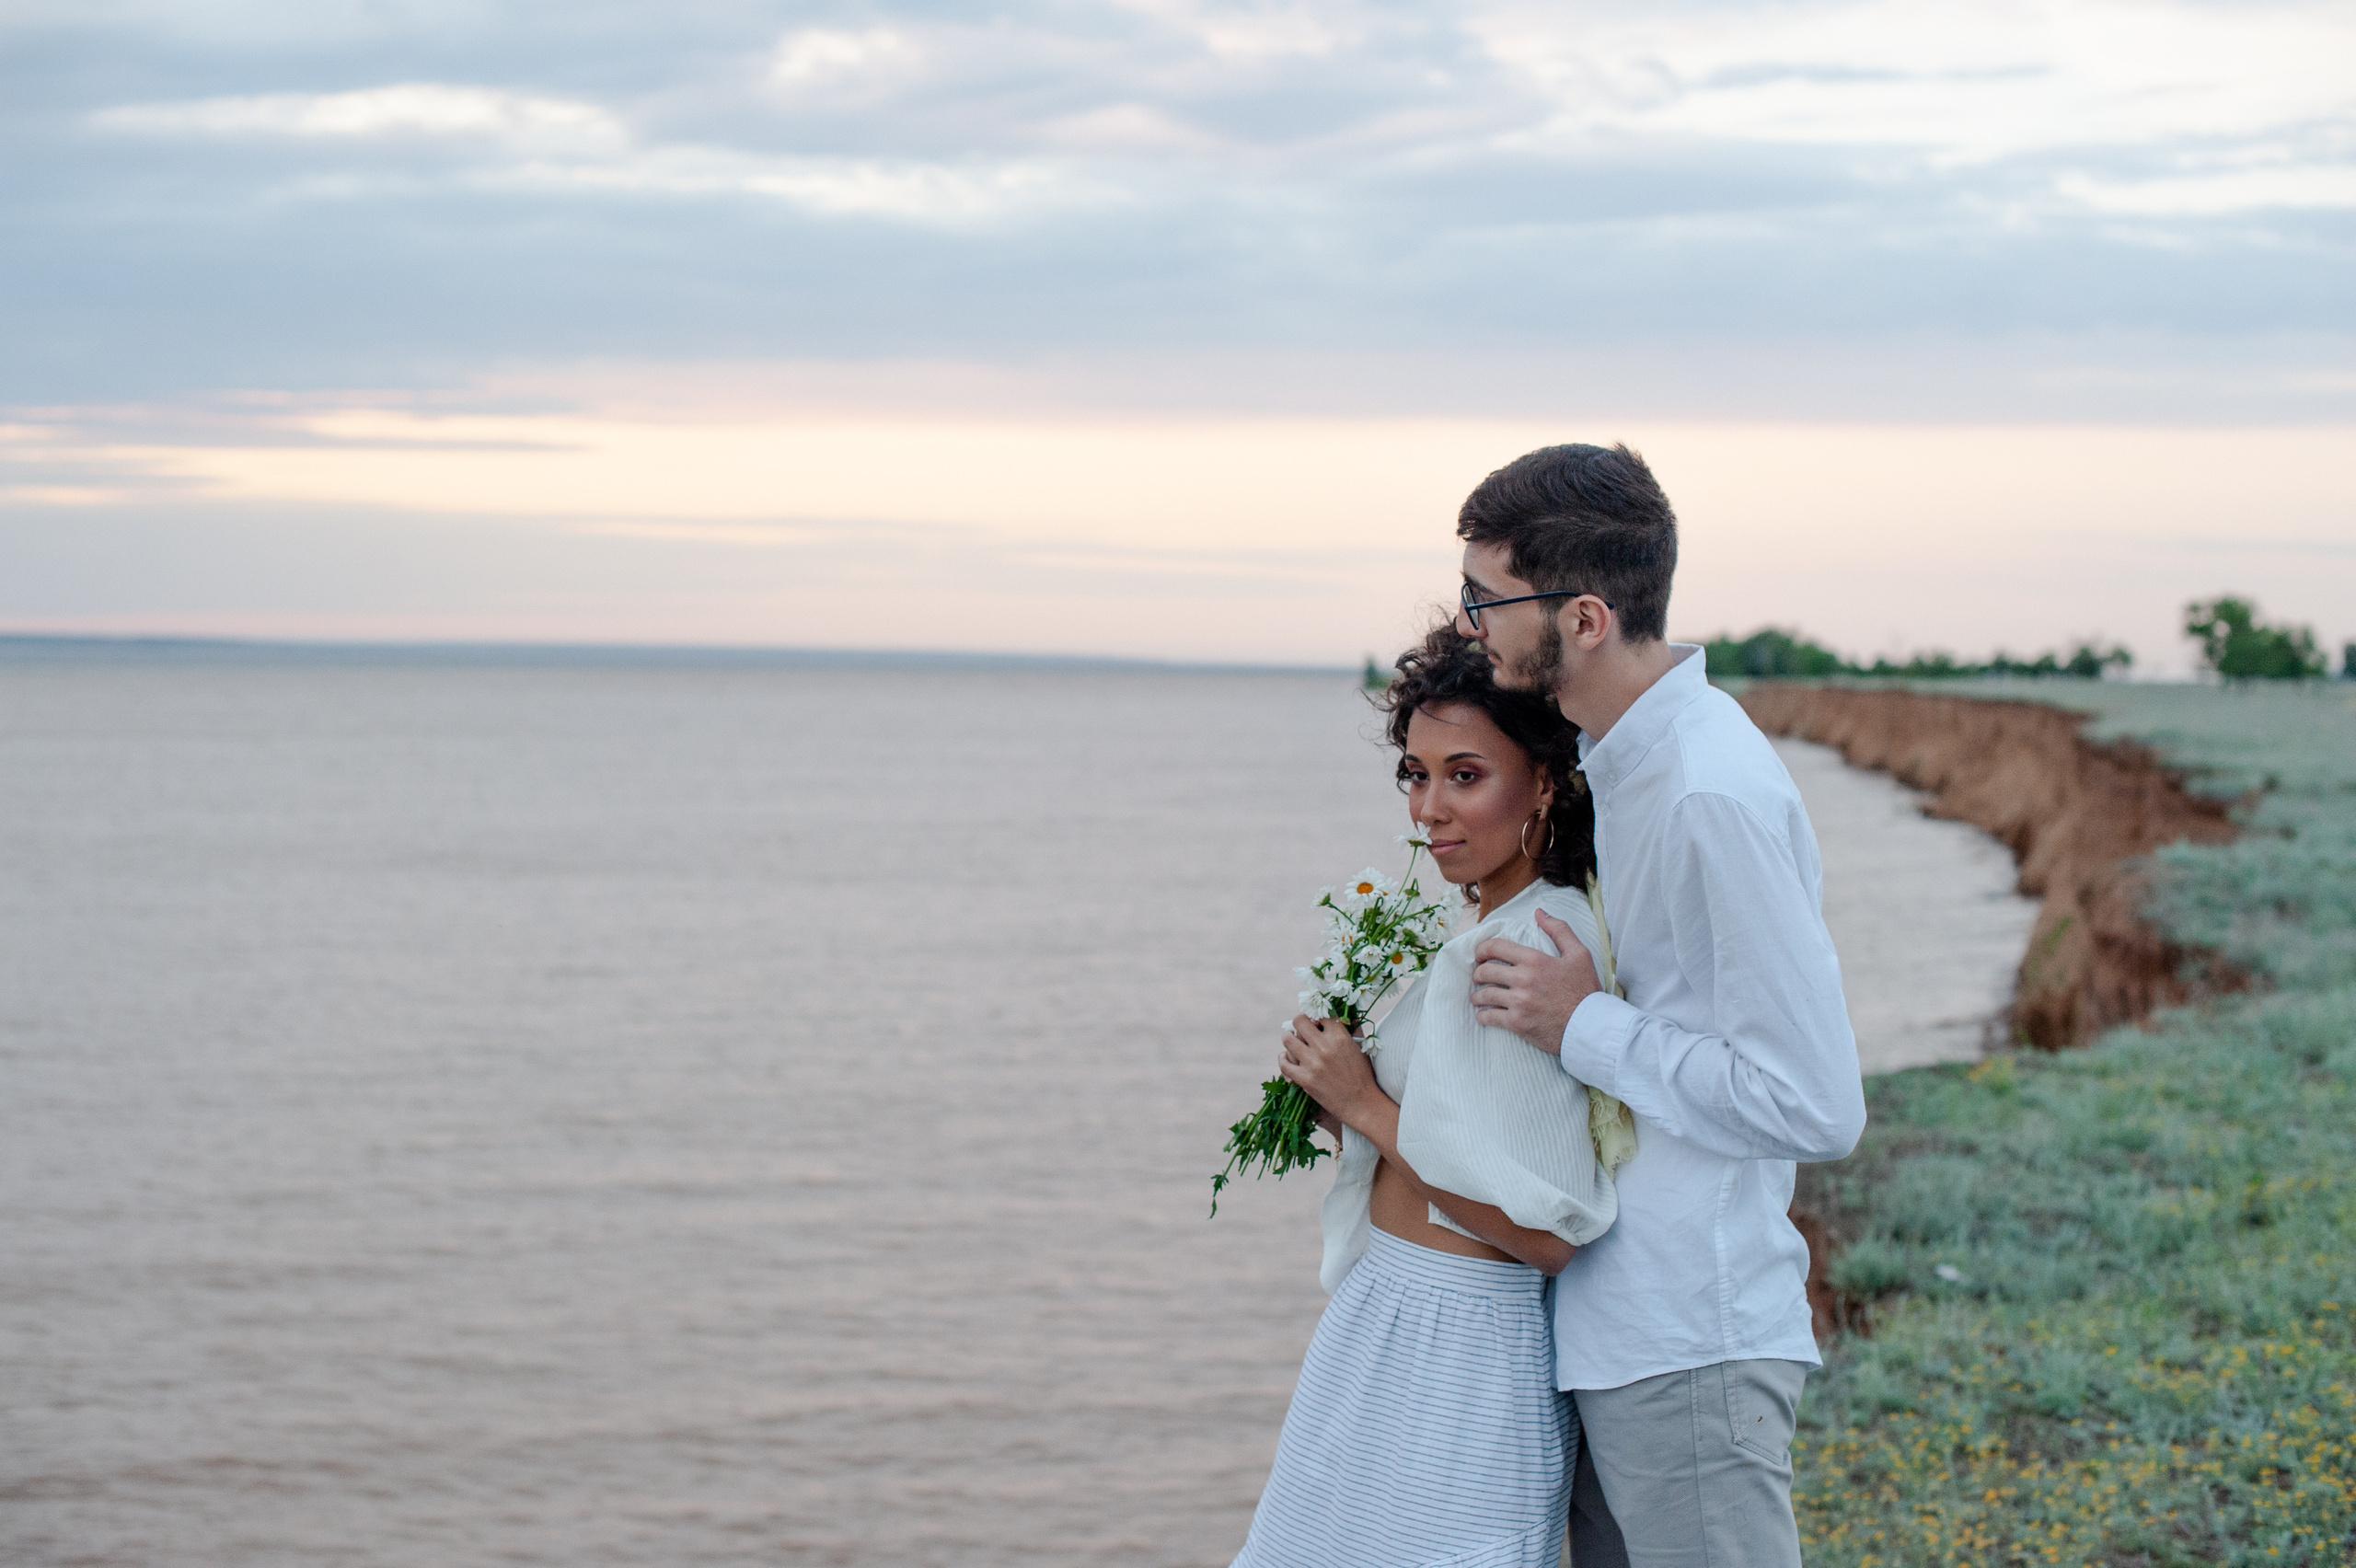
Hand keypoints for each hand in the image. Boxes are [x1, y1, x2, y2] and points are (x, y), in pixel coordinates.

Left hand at [1279, 1015, 1383, 1132]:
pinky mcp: (1305, 1080)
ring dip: (1287, 1037)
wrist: (1362, 1103)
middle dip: (1299, 1021)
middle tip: (1300, 1027)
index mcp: (1339, 1036)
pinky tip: (1285, 1057)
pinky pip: (1284, 1064)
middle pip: (1299, 1021)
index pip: (1320, 1014)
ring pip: (1287, 1039)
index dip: (1316, 1015)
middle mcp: (1324, 1047)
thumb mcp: (1360, 1047)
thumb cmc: (1363, 1074)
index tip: (1315, 1020)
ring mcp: (1313, 1063)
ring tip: (1289, 1038)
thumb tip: (1342, 1014)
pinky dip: (1282, 1059)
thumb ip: (1350, 1029)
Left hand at [1471, 908, 1600, 1054]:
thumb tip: (1539, 912)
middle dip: (1478, 973)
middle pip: (1485, 971)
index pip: (1495, 947)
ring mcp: (1519, 1002)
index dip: (1481, 949)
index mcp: (1535, 960)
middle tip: (1479, 977)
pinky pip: (1489, 1017)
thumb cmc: (1585, 990)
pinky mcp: (1517, 1023)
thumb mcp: (1579, 954)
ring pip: (1484, 995)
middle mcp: (1523, 979)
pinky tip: (1483, 1015)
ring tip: (1478, 997)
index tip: (1479, 955)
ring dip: (1477, 995)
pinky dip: (1483, 1016)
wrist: (1590, 1026)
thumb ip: (1559, 930)